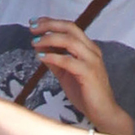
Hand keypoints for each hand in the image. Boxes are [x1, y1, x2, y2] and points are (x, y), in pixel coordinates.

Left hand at [29, 17, 132, 134]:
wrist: (103, 111)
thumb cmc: (85, 93)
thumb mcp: (65, 74)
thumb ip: (54, 61)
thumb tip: (39, 49)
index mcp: (88, 48)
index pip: (70, 27)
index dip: (51, 22)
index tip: (34, 22)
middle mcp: (92, 50)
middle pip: (70, 28)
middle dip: (49, 25)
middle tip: (32, 27)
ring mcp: (92, 61)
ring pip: (70, 41)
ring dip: (49, 39)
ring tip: (34, 42)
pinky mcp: (89, 73)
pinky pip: (68, 61)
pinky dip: (53, 57)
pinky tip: (41, 57)